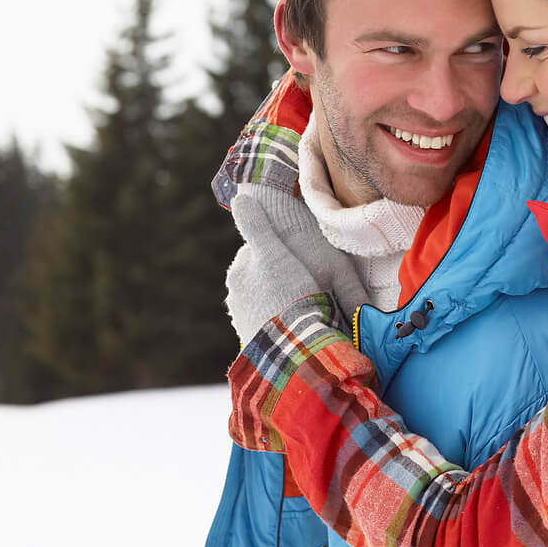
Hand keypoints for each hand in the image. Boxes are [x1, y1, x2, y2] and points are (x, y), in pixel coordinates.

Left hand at [224, 185, 368, 344]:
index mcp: (239, 273)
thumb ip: (255, 225)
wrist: (292, 349)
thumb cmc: (287, 295)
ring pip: (269, 302)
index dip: (284, 251)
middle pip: (264, 278)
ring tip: (310, 307)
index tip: (304, 257)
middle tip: (311, 284)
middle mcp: (236, 297)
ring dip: (284, 302)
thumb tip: (240, 197)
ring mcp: (244, 322)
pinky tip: (303, 326)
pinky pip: (275, 325)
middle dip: (283, 278)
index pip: (261, 252)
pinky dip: (285, 323)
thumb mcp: (273, 252)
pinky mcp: (257, 344)